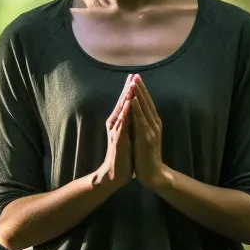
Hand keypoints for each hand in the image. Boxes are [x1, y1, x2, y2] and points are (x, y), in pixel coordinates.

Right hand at [94, 74, 136, 190]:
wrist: (116, 174)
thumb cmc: (123, 155)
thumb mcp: (127, 135)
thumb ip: (129, 123)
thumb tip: (134, 110)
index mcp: (118, 123)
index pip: (125, 103)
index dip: (129, 90)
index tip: (134, 76)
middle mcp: (115, 125)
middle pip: (121, 104)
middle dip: (127, 89)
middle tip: (131, 75)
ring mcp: (116, 132)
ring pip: (121, 112)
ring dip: (125, 98)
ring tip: (130, 86)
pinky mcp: (118, 140)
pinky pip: (122, 124)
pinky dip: (125, 114)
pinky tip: (128, 105)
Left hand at [130, 75, 166, 189]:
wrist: (153, 174)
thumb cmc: (146, 156)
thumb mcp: (145, 137)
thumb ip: (142, 125)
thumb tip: (136, 112)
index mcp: (154, 123)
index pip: (148, 103)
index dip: (142, 90)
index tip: (136, 78)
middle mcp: (155, 124)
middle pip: (147, 102)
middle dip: (140, 88)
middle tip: (135, 75)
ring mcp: (152, 130)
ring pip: (144, 108)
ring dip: (139, 95)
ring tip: (133, 83)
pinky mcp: (147, 138)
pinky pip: (141, 120)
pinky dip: (137, 109)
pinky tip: (133, 101)